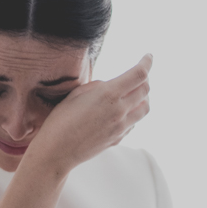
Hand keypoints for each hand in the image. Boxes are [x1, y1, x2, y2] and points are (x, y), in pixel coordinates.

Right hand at [25, 54, 151, 173]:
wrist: (57, 151)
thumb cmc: (61, 120)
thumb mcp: (77, 94)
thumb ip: (98, 86)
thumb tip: (111, 85)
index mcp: (109, 95)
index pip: (139, 74)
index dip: (147, 62)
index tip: (149, 56)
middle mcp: (120, 111)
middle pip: (146, 90)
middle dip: (145, 79)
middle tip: (141, 74)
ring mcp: (121, 127)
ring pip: (145, 108)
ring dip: (144, 97)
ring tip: (136, 92)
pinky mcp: (118, 138)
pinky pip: (134, 122)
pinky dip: (134, 113)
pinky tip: (124, 110)